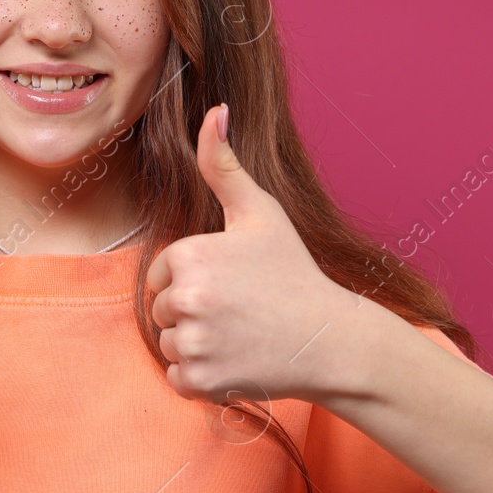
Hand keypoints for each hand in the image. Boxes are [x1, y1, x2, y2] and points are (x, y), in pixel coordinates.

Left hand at [146, 104, 366, 402]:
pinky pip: (178, 379)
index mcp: (187, 255)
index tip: (233, 283)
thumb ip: (224, 164)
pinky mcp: (200, 381)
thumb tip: (214, 111)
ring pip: (170, 345)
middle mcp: (185, 299)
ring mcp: (193, 343)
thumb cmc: (293, 273)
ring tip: (241, 335)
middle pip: (162, 311)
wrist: (331, 339)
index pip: (162, 274)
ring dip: (197, 346)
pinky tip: (238, 360)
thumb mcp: (260, 213)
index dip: (194, 279)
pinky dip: (202, 377)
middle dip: (194, 313)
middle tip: (241, 311)